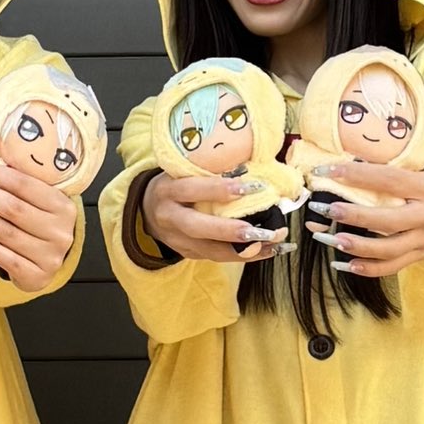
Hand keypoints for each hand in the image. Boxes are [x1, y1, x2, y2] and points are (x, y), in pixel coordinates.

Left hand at [0, 151, 78, 290]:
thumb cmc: (39, 224)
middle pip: (10, 206)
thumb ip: (14, 185)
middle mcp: (58, 230)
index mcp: (61, 205)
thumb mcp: (36, 201)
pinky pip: (2, 255)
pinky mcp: (35, 276)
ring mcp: (48, 255)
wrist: (51, 261)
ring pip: (2, 231)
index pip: (21, 182)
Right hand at [139, 172, 282, 266]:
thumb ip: (208, 170)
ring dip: (246, 249)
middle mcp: (170, 218)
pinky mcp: (189, 253)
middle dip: (232, 231)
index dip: (219, 189)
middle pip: (199, 227)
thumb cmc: (175, 184)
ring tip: (275, 242)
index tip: (251, 187)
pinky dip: (246, 254)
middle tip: (263, 231)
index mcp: (168, 190)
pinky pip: (219, 257)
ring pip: (212, 250)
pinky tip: (269, 250)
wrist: (147, 211)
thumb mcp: (182, 171)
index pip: (192, 190)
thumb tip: (251, 166)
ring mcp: (178, 240)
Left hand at [306, 156, 423, 278]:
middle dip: (355, 216)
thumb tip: (346, 164)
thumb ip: (390, 167)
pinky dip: (367, 268)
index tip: (327, 172)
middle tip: (327, 209)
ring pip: (389, 250)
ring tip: (333, 240)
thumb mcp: (420, 167)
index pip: (389, 180)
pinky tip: (345, 264)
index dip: (357, 175)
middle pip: (389, 220)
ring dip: (358, 247)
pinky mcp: (421, 255)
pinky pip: (392, 267)